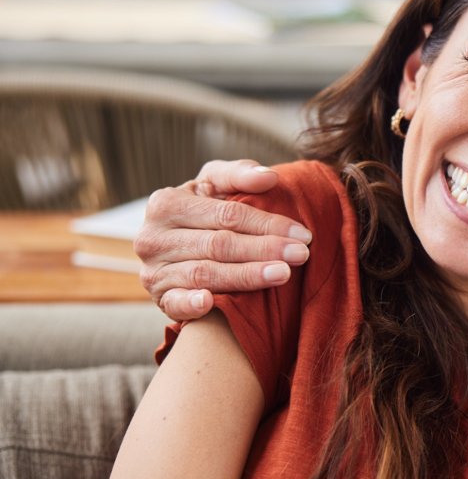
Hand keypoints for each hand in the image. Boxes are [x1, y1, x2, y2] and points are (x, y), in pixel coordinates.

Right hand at [135, 160, 312, 320]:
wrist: (173, 245)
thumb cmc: (202, 211)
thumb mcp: (214, 186)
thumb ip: (239, 175)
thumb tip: (270, 177)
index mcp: (166, 203)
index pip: (227, 215)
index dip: (267, 223)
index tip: (303, 233)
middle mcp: (153, 237)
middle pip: (219, 244)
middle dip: (264, 249)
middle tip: (300, 255)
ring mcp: (153, 270)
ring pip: (205, 273)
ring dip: (245, 276)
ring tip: (282, 274)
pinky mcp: (159, 298)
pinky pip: (174, 303)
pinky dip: (191, 304)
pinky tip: (212, 303)